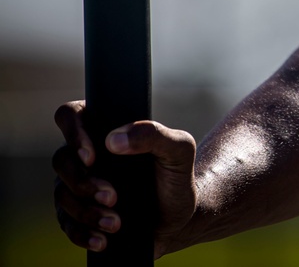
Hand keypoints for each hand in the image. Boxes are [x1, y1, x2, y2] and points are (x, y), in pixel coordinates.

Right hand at [53, 100, 197, 258]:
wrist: (181, 216)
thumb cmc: (177, 176)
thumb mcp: (179, 151)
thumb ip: (153, 134)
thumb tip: (114, 140)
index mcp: (106, 130)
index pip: (71, 115)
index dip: (73, 133)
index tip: (93, 156)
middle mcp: (86, 156)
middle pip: (61, 160)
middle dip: (83, 182)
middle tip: (113, 197)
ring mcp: (79, 186)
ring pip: (62, 194)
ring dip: (86, 211)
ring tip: (116, 222)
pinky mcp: (79, 215)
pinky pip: (66, 224)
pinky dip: (82, 234)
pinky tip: (102, 240)